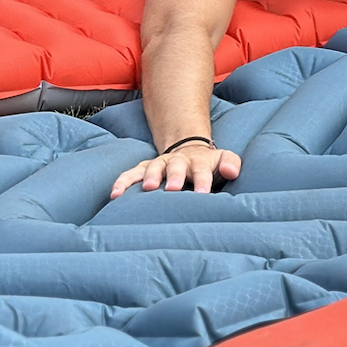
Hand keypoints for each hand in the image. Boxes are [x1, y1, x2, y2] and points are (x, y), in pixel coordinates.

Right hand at [109, 143, 242, 198]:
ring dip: (148, 177)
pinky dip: (122, 183)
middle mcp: (176, 162)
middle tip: (173, 189)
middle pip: (175, 167)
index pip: (201, 171)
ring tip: (147, 188)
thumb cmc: (207, 164)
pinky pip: (130, 175)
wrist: (187, 151)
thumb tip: (231, 171)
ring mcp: (158, 165)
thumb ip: (230, 163)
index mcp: (197, 161)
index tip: (202, 194)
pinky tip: (115, 195)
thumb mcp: (223, 159)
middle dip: (174, 177)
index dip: (202, 181)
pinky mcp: (143, 170)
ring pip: (151, 169)